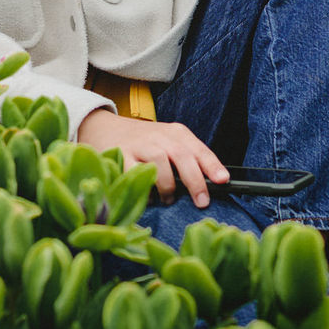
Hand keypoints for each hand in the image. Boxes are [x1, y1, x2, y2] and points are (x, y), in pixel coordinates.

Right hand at [77, 109, 229, 208]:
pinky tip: (148, 196)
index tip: (223, 181)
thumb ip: (188, 158)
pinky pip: (134, 173)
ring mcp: (138, 145)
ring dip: (167, 186)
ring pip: (160, 163)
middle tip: (201, 201)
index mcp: (176, 133)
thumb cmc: (144, 142)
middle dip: (194, 180)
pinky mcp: (120, 155)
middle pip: (181, 155)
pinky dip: (144, 188)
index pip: (198, 148)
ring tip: (168, 199)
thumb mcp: (169, 142)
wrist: (104, 127)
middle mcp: (159, 136)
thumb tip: (213, 184)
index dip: (212, 165)